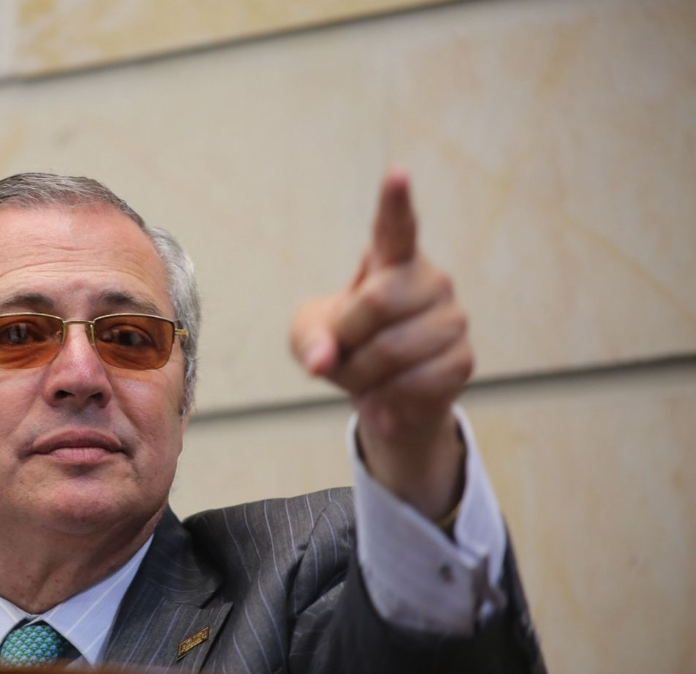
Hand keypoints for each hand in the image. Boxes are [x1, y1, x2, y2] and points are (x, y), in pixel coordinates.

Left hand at [290, 169, 471, 520]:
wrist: (383, 396)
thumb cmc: (344, 349)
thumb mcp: (310, 338)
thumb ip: (309, 342)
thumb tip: (323, 361)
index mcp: (390, 261)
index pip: (395, 227)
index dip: (395, 203)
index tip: (397, 175)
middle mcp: (428, 280)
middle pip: (378, 302)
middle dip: (346, 338)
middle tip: (341, 355)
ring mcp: (451, 318)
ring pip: (393, 350)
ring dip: (362, 376)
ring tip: (365, 377)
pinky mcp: (462, 359)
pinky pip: (413, 384)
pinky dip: (386, 398)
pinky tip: (386, 396)